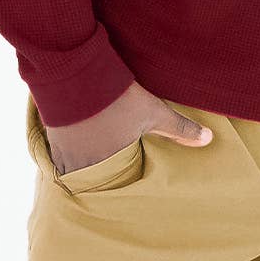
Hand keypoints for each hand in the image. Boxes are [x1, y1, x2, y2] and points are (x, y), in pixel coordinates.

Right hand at [45, 81, 212, 175]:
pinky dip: (64, 157)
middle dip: (99, 181)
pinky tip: (69, 150)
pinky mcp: (51, 139)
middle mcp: (85, 165)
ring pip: (73, 172)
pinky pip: (56, 159)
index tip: (121, 188)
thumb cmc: (117, 96)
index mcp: (110, 164)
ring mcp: (65, 153)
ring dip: (81, 169)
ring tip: (86, 166)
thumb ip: (180, 128)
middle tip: (103, 181)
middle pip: (92, 182)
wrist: (77, 72)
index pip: (114, 188)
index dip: (118, 186)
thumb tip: (208, 139)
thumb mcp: (153, 111)